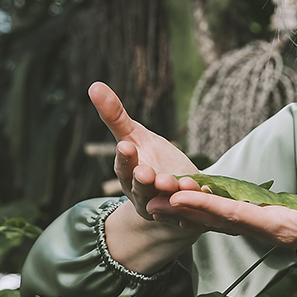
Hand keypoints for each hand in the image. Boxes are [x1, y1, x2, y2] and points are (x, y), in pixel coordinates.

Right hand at [90, 82, 202, 223]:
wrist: (174, 189)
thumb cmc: (150, 158)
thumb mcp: (135, 135)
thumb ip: (115, 116)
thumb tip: (94, 85)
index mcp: (128, 174)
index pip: (123, 167)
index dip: (125, 158)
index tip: (126, 146)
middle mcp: (143, 193)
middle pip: (140, 187)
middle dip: (142, 180)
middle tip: (145, 172)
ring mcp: (164, 204)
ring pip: (164, 200)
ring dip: (168, 191)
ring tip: (173, 182)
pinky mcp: (185, 210)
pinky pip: (190, 207)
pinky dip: (194, 198)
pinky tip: (202, 187)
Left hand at [156, 182, 296, 272]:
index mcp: (284, 227)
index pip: (238, 215)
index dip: (207, 204)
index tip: (179, 194)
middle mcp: (271, 230)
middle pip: (220, 219)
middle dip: (185, 209)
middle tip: (149, 196)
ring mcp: (271, 229)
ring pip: (223, 220)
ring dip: (191, 211)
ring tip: (158, 201)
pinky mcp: (273, 224)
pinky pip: (234, 217)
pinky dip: (210, 210)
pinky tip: (193, 204)